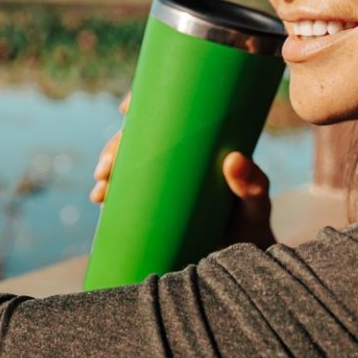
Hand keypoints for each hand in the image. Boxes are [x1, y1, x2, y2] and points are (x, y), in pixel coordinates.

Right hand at [89, 91, 276, 249]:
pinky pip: (125, 191)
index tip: (126, 108)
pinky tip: (100, 199)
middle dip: (115, 148)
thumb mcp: (257, 201)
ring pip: (126, 163)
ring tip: (101, 192)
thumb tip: (234, 160)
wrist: (243, 255)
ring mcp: (161, 178)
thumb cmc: (253, 221)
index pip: (166, 110)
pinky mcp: (151, 202)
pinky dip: (109, 192)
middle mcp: (175, 154)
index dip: (142, 101)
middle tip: (106, 168)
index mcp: (199, 141)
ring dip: (107, 171)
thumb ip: (252, 183)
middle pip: (138, 137)